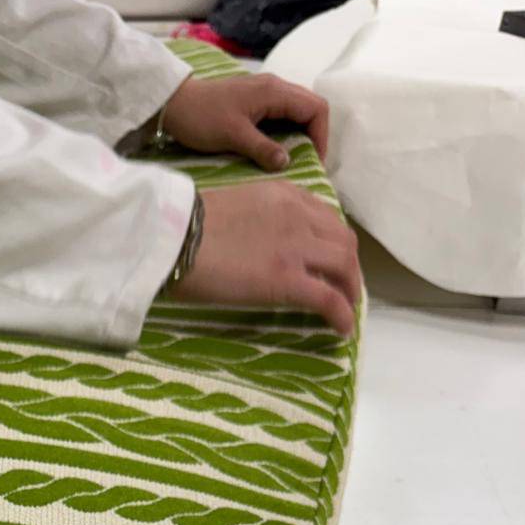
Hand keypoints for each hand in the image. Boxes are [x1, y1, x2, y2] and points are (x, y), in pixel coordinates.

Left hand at [157, 74, 329, 171]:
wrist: (174, 104)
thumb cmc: (202, 117)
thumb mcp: (233, 136)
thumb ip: (262, 149)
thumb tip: (287, 163)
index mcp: (274, 91)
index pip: (315, 108)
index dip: (321, 135)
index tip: (313, 161)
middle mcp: (274, 87)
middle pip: (310, 107)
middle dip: (314, 135)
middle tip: (308, 163)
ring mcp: (265, 93)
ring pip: (296, 111)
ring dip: (300, 134)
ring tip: (295, 160)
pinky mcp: (255, 101)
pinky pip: (281, 115)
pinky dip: (286, 132)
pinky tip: (277, 150)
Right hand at [173, 184, 360, 336]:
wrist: (173, 238)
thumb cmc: (184, 226)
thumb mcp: (234, 207)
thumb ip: (257, 219)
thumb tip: (257, 246)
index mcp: (283, 195)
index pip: (325, 217)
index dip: (334, 241)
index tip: (330, 260)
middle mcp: (298, 216)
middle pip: (343, 241)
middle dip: (349, 267)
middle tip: (343, 289)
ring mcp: (296, 248)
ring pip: (345, 266)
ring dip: (350, 290)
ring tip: (346, 310)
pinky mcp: (287, 281)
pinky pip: (329, 299)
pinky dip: (342, 315)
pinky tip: (343, 329)